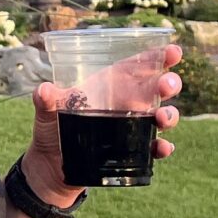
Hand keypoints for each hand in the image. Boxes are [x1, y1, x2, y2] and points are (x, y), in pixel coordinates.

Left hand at [24, 44, 184, 202]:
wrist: (51, 166)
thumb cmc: (52, 130)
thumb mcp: (47, 113)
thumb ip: (45, 101)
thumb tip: (43, 90)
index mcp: (110, 86)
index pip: (138, 66)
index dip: (158, 56)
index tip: (174, 51)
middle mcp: (127, 103)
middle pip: (157, 88)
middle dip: (169, 83)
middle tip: (167, 85)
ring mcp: (133, 127)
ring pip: (162, 116)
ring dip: (169, 115)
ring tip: (162, 117)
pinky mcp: (134, 151)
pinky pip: (154, 148)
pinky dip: (162, 147)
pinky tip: (162, 148)